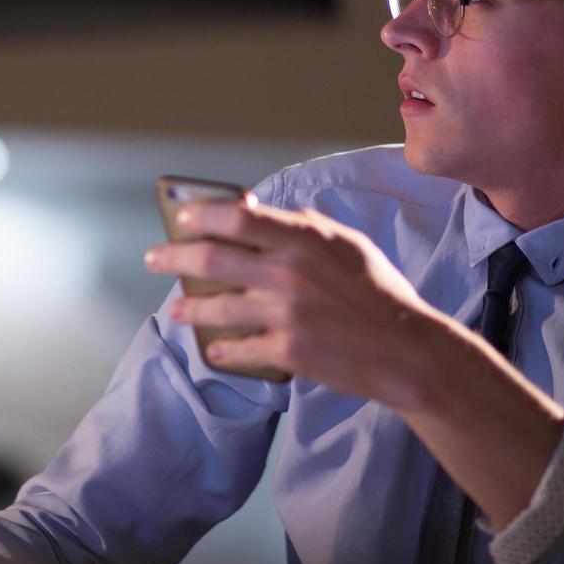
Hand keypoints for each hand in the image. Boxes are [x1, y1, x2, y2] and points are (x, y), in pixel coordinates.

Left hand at [145, 199, 439, 408]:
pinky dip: (220, 349)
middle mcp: (289, 273)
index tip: (181, 218)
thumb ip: (304, 227)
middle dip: (173, 258)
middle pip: (211, 259)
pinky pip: (237, 349)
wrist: (408, 351)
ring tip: (177, 309)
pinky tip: (213, 349)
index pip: (238, 216)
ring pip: (215, 308)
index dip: (202, 214)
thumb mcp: (348, 245)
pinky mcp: (288, 352)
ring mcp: (285, 314)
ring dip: (188, 308)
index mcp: (304, 239)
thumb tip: (260, 212)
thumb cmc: (380, 293)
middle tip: (154, 259)